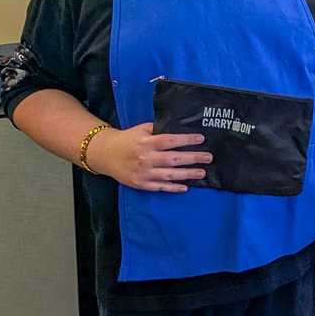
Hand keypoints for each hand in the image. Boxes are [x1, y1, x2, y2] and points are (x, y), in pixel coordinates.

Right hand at [86, 122, 211, 191]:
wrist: (105, 154)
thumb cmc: (128, 139)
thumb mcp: (142, 130)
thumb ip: (159, 129)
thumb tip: (180, 127)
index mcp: (147, 143)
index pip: (170, 141)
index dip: (186, 140)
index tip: (201, 139)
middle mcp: (146, 158)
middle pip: (173, 159)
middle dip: (193, 158)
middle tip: (208, 157)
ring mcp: (143, 173)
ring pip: (169, 175)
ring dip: (187, 174)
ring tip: (202, 173)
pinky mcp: (141, 184)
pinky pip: (160, 187)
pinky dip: (173, 188)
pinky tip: (185, 187)